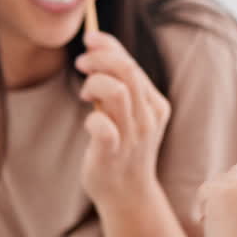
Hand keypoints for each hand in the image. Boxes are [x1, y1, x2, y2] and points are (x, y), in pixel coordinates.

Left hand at [75, 31, 170, 205]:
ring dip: (94, 84)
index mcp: (155, 104)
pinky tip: (89, 122)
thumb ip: (122, 87)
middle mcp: (148, 117)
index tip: (90, 40)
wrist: (127, 195)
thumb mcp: (129, 114)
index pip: (132, 64)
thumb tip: (99, 50)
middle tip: (81, 63)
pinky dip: (91, 118)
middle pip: (126, 70)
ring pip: (117, 91)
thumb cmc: (122, 148)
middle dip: (99, 59)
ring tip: (86, 95)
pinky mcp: (113, 153)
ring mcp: (133, 136)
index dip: (108, 47)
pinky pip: (103, 127)